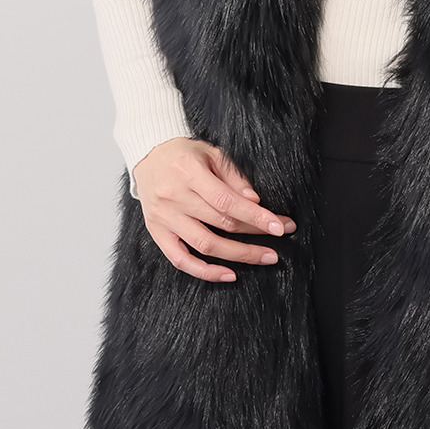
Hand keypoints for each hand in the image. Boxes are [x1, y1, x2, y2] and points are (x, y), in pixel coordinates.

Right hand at [132, 136, 295, 282]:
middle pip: (220, 223)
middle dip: (255, 233)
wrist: (149, 155)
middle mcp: (174, 197)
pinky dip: (204, 272)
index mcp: (189, 173)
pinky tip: (228, 274)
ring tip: (264, 257)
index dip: (255, 216)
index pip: (227, 201)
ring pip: (204, 245)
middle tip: (280, 239)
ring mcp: (164, 218)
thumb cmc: (184, 154)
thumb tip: (255, 201)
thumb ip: (234, 177)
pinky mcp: (157, 233)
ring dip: (238, 255)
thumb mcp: (212, 154)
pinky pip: (180, 260)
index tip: (279, 226)